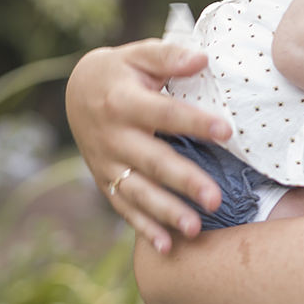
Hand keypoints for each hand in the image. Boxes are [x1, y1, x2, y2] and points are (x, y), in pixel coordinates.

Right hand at [65, 40, 231, 251]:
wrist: (76, 93)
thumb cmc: (122, 72)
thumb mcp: (139, 55)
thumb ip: (169, 56)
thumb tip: (203, 57)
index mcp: (123, 102)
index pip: (164, 114)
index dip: (194, 122)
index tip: (226, 130)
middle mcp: (113, 137)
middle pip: (153, 162)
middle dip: (184, 181)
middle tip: (215, 199)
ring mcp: (108, 164)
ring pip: (139, 193)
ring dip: (166, 213)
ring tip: (195, 230)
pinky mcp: (106, 182)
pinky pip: (125, 209)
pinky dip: (144, 229)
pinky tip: (167, 248)